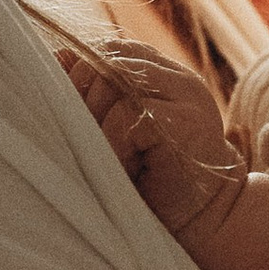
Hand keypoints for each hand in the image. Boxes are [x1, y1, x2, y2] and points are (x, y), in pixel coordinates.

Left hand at [59, 37, 242, 244]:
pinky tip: (125, 168)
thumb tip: (59, 55)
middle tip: (91, 143)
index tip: (77, 117)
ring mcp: (186, 96)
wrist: (209, 220)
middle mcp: (177, 79)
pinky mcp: (186, 122)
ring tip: (111, 158)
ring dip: (99, 124)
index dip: (84, 76)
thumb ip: (93, 92)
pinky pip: (128, 114)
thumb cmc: (154, 180)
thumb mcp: (115, 131)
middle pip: (109, 60)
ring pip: (114, 81)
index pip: (112, 49)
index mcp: (164, 75)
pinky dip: (113, 144)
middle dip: (84, 98)